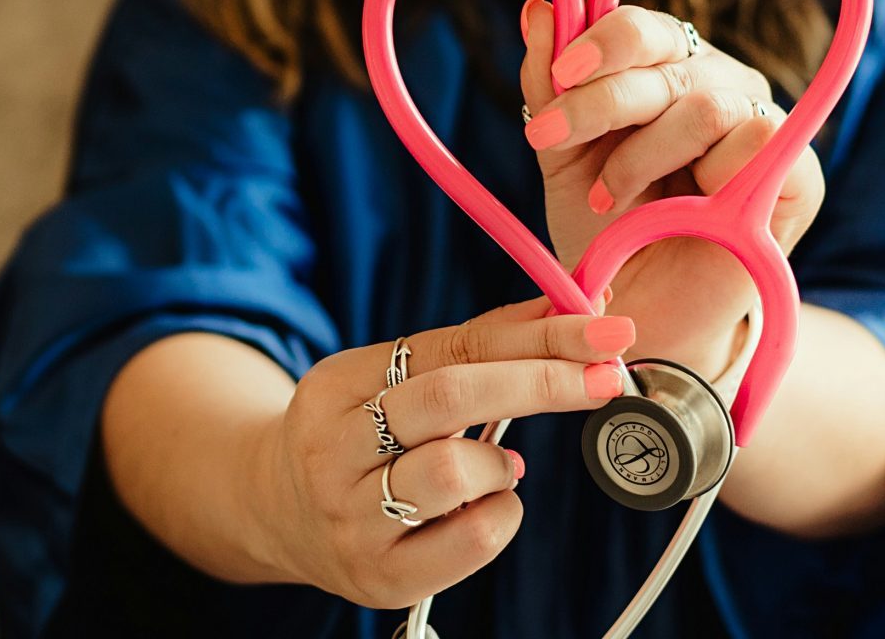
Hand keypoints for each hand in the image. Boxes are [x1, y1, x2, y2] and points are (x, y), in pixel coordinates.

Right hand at [251, 298, 634, 607]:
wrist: (278, 514)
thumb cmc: (363, 436)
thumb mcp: (395, 379)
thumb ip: (478, 346)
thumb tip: (574, 307)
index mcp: (337, 385)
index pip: (450, 347)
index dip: (536, 336)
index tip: (605, 329)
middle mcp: (332, 450)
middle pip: (449, 397)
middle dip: (542, 382)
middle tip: (607, 378)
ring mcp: (351, 519)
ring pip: (453, 472)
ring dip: (501, 464)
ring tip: (498, 467)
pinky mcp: (380, 577)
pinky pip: (470, 541)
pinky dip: (501, 514)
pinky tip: (488, 506)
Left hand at [517, 0, 826, 374]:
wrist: (642, 314)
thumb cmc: (608, 232)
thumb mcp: (563, 158)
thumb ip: (549, 85)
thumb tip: (539, 7)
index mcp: (667, 70)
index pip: (643, 28)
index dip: (601, 42)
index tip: (557, 78)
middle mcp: (718, 84)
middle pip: (668, 58)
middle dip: (601, 100)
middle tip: (550, 139)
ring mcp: (762, 124)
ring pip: (707, 104)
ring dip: (644, 155)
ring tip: (609, 198)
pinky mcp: (799, 173)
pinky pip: (759, 142)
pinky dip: (707, 178)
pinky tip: (682, 212)